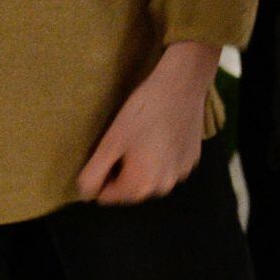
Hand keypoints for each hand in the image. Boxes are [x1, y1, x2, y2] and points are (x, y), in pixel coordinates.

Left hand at [77, 41, 218, 204]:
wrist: (182, 84)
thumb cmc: (143, 112)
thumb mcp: (110, 141)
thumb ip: (93, 174)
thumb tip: (87, 194)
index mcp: (141, 186)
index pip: (107, 195)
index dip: (101, 173)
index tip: (109, 148)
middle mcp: (163, 188)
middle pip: (130, 189)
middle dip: (122, 171)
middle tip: (124, 141)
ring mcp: (181, 174)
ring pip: (150, 178)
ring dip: (143, 165)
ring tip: (143, 136)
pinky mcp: (192, 159)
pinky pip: (168, 166)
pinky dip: (161, 156)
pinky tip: (161, 133)